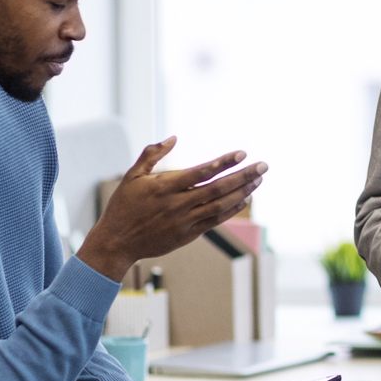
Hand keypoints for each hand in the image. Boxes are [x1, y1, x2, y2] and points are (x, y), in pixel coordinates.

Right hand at [78, 138, 266, 281]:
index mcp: (165, 187)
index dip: (223, 162)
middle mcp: (178, 204)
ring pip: (221, 205)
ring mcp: (185, 221)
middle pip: (218, 189)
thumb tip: (173, 137)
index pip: (201, 172)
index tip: (242, 153)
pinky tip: (245, 198)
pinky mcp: (189, 235)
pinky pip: (216, 220)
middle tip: (263, 166)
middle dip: (243, 176)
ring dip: (243, 192)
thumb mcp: (132, 176)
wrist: (117, 242)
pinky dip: (232, 209)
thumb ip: (152, 154)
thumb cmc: (123, 206)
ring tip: (259, 180)